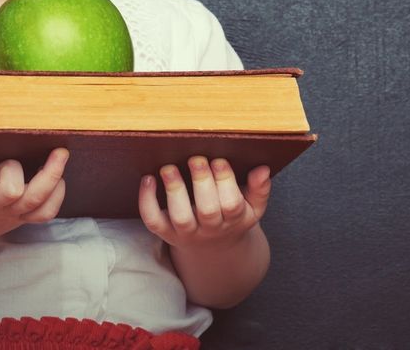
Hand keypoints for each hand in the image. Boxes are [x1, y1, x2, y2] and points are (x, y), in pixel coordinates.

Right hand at [0, 148, 68, 245]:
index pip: (11, 190)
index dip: (10, 171)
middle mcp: (5, 212)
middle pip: (38, 198)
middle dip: (52, 174)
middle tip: (60, 152)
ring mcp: (16, 217)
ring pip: (47, 209)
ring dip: (58, 186)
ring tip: (58, 161)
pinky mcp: (20, 217)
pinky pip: (46, 211)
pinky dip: (55, 194)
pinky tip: (50, 174)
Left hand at [139, 156, 270, 249]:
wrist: (215, 251)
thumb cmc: (233, 218)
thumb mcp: (252, 208)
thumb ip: (259, 189)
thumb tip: (262, 169)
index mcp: (233, 220)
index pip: (231, 204)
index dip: (225, 183)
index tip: (219, 160)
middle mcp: (210, 229)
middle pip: (207, 211)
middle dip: (201, 183)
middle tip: (196, 159)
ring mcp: (187, 233)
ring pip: (180, 217)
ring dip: (174, 191)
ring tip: (169, 168)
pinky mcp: (167, 233)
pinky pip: (154, 221)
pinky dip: (147, 202)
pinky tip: (148, 179)